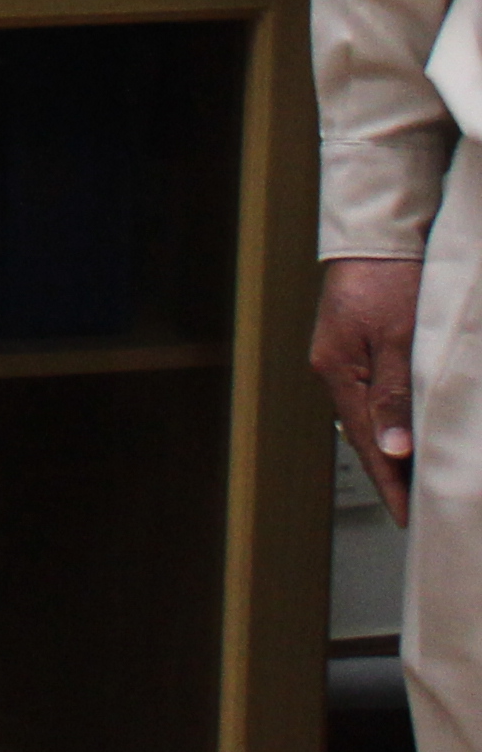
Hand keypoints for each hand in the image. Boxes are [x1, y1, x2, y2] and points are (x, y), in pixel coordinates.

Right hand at [321, 255, 425, 524]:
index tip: (407, 516)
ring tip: (417, 478)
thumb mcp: (399, 341)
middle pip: (365, 432)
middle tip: (417, 506)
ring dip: (394, 446)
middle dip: (391, 471)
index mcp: (337, 370)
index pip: (368, 442)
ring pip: (370, 415)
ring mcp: (342, 357)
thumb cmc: (388, 279)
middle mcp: (333, 368)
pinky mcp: (356, 346)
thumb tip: (394, 449)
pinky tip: (407, 431)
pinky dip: (392, 419)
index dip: (390, 482)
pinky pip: (374, 395)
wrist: (379, 235)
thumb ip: (395, 396)